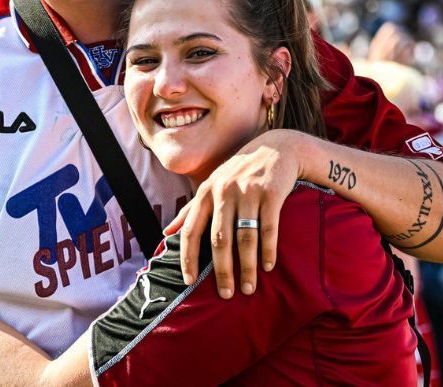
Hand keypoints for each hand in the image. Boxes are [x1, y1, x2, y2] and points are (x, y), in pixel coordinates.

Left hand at [164, 129, 307, 298]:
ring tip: (249, 288)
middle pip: (219, 239)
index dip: (187, 257)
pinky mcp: (271, 193)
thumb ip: (190, 209)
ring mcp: (248, 191)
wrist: (277, 148)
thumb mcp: (212, 185)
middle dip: (222, 270)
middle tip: (226, 294)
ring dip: (247, 266)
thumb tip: (166, 233)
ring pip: (244, 237)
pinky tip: (268, 266)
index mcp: (205, 192)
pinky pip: (268, 228)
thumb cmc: (239, 172)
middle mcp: (224, 191)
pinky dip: (268, 250)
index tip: (189, 282)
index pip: (191, 230)